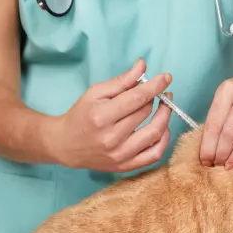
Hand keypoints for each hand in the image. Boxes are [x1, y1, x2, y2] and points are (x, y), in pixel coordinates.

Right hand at [50, 59, 172, 171]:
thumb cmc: (80, 115)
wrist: (65, 145)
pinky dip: (164, 140)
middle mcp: (112, 138)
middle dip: (156, 98)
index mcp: (102, 116)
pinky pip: (154, 155)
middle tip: (159, 92)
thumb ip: (121, 81)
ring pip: (155, 134)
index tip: (166, 78)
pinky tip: (163, 128)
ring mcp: (120, 155)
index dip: (155, 86)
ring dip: (165, 117)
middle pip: (145, 113)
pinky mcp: (125, 166)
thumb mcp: (95, 93)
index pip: (136, 98)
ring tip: (165, 106)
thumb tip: (142, 66)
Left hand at [200, 61, 232, 169]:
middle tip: (217, 166)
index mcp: (228, 90)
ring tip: (230, 166)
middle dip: (221, 153)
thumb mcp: (229, 95)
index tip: (205, 160)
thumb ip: (220, 115)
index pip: (214, 123)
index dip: (208, 145)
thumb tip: (209, 147)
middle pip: (230, 132)